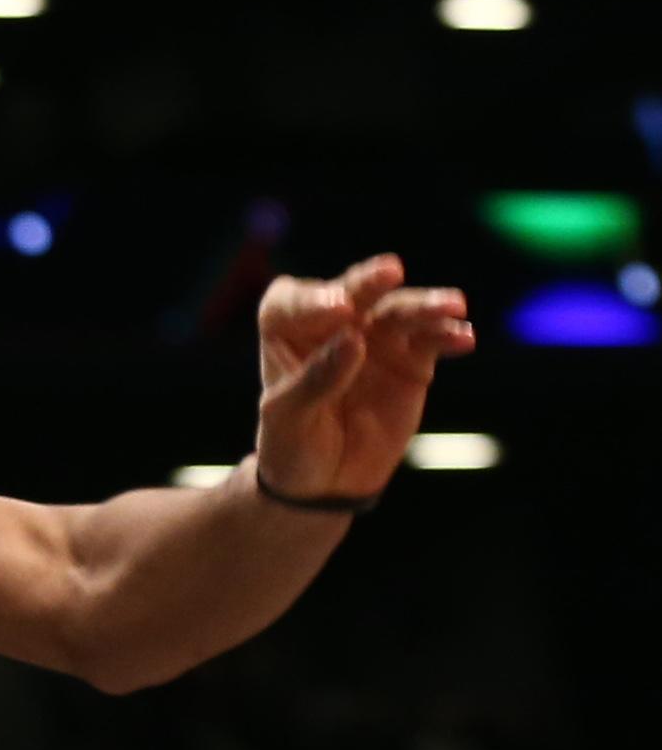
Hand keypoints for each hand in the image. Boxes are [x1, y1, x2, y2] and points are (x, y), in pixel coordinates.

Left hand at [253, 254, 475, 501]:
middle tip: (390, 270)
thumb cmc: (292, 441)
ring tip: (452, 304)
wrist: (328, 479)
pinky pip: (431, 342)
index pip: (290, 302)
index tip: (337, 309)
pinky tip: (463, 336)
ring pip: (399, 313)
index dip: (310, 300)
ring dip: (425, 306)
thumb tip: (355, 338)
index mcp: (286, 331)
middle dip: (369, 282)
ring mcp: (375, 339)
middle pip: (351, 294)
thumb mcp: (290, 416)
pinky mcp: (410, 360)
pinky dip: (447, 336)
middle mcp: (332, 325)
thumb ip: (318, 378)